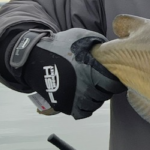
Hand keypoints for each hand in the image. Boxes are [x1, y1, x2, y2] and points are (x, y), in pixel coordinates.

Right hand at [9, 28, 125, 119]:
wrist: (32, 58)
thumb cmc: (58, 45)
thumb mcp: (79, 36)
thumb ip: (98, 41)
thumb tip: (112, 48)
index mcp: (90, 70)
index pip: (113, 84)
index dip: (117, 83)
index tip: (116, 79)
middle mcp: (84, 87)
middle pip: (105, 95)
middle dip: (106, 89)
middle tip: (103, 83)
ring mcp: (74, 97)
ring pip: (95, 104)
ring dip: (97, 98)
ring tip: (93, 89)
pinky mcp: (64, 104)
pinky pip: (83, 113)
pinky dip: (86, 108)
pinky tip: (85, 99)